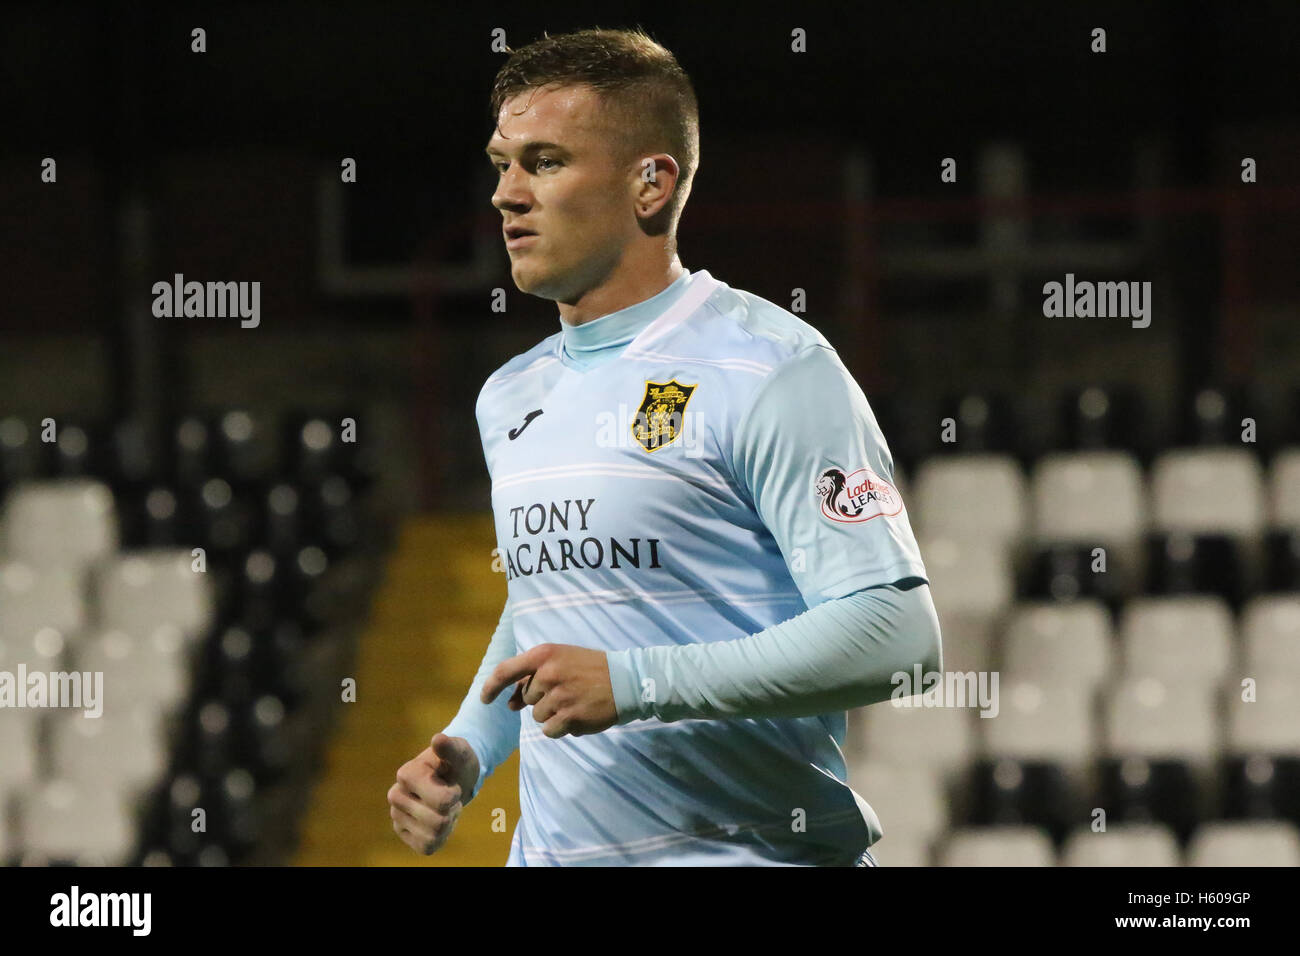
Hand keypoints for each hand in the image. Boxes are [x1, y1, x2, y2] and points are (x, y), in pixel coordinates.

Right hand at [388, 733, 479, 854]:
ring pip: (433, 836)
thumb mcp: (459, 752)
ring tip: (445, 808)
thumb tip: (438, 739)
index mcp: (406, 774)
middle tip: (450, 797)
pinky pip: (427, 847)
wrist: (452, 776)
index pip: (442, 801)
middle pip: (438, 822)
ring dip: (447, 824)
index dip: (454, 795)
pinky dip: (440, 837)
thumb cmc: (455, 763)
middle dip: (452, 811)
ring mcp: (397, 816)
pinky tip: (439, 821)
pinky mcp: (403, 833)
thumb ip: (450, 748)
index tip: (451, 784)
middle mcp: (396, 796)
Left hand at [480, 643, 617, 738]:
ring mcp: (558, 696)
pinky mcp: (569, 717)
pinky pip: (549, 731)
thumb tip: (509, 704)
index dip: (491, 686)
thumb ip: (533, 677)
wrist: (626, 681)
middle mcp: (547, 674)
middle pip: (526, 699)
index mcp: (543, 654)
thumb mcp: (561, 660)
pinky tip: (578, 715)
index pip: (505, 670)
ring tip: (575, 702)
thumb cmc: (590, 668)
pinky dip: (560, 727)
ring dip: (553, 714)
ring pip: (537, 716)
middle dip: (541, 699)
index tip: (485, 699)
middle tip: (566, 691)